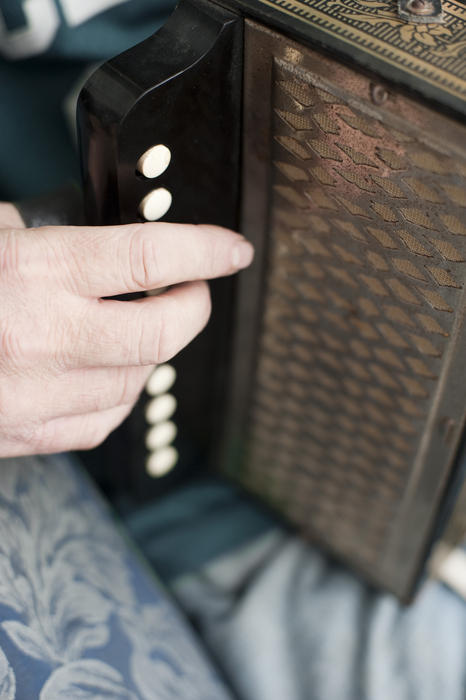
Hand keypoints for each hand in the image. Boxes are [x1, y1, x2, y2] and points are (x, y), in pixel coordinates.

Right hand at [0, 204, 252, 456]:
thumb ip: (61, 234)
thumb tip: (118, 238)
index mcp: (35, 271)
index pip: (150, 257)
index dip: (207, 251)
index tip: (232, 251)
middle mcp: (42, 335)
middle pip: (162, 331)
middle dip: (195, 306)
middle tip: (192, 290)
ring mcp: (36, 394)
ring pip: (139, 379)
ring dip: (155, 349)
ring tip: (137, 326)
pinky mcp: (29, 433)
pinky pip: (105, 419)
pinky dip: (122, 391)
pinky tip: (111, 369)